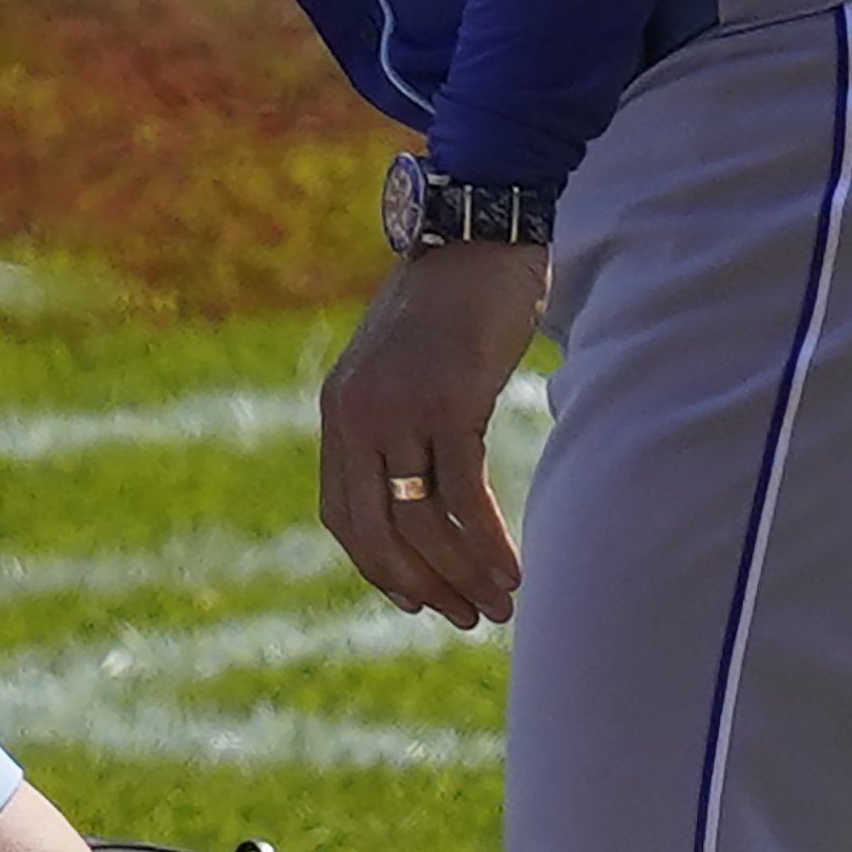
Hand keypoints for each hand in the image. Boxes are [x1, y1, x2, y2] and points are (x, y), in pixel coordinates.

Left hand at [315, 243, 548, 628]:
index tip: (413, 598)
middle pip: (378, 533)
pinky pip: (463, 496)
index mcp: (340, 415)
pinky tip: (511, 568)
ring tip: (497, 606)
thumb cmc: (452, 301)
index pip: (344, 517)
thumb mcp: (402, 366)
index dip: (377, 567)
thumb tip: (416, 481)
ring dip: (461, 575)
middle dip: (421, 586)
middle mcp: (357, 419)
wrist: (477, 233)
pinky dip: (487, 542)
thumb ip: (395, 421)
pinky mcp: (448, 404)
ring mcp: (400, 412)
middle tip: (463, 618)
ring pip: (422, 523)